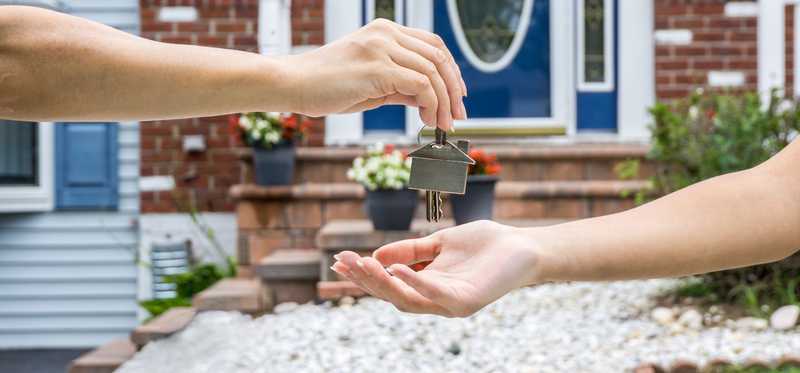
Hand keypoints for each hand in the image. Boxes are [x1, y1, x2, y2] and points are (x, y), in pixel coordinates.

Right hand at [283, 18, 466, 129]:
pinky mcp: (378, 67)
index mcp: (385, 31)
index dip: (451, 70)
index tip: (457, 95)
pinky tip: (427, 120)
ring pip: (433, 71)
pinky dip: (431, 104)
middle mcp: (386, 33)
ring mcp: (382, 47)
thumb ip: (402, 87)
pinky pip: (420, 85)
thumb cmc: (326, 86)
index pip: (432, 45)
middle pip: (439, 56)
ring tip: (444, 124)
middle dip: (454, 88)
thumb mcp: (373, 84)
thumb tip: (430, 100)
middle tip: (458, 114)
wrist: (292, 84)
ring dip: (445, 102)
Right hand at [331, 220, 540, 316]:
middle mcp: (436, 300)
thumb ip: (411, 250)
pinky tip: (397, 268)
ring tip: (364, 264)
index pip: (389, 284)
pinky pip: (436, 296)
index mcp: (427, 286)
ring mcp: (450, 304)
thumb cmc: (485, 245)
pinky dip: (415, 282)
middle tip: (344, 261)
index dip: (363, 275)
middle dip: (366, 279)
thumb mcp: (439, 243)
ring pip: (408, 300)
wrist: (523, 246)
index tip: (339, 261)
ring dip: (384, 282)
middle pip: (392, 294)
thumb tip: (377, 255)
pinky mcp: (466, 303)